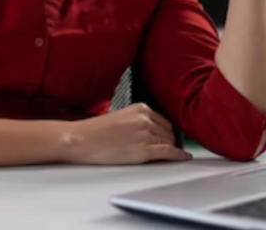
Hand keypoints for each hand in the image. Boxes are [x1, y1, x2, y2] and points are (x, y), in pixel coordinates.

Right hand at [59, 104, 191, 164]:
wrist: (81, 139)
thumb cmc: (96, 131)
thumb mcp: (121, 117)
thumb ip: (137, 121)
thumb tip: (151, 131)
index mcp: (140, 108)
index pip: (164, 121)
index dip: (167, 132)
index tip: (170, 137)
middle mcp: (146, 118)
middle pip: (169, 132)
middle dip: (170, 141)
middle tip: (170, 149)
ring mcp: (146, 133)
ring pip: (169, 142)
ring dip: (172, 149)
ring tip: (173, 155)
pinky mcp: (144, 149)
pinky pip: (169, 152)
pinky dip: (178, 155)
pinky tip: (184, 157)